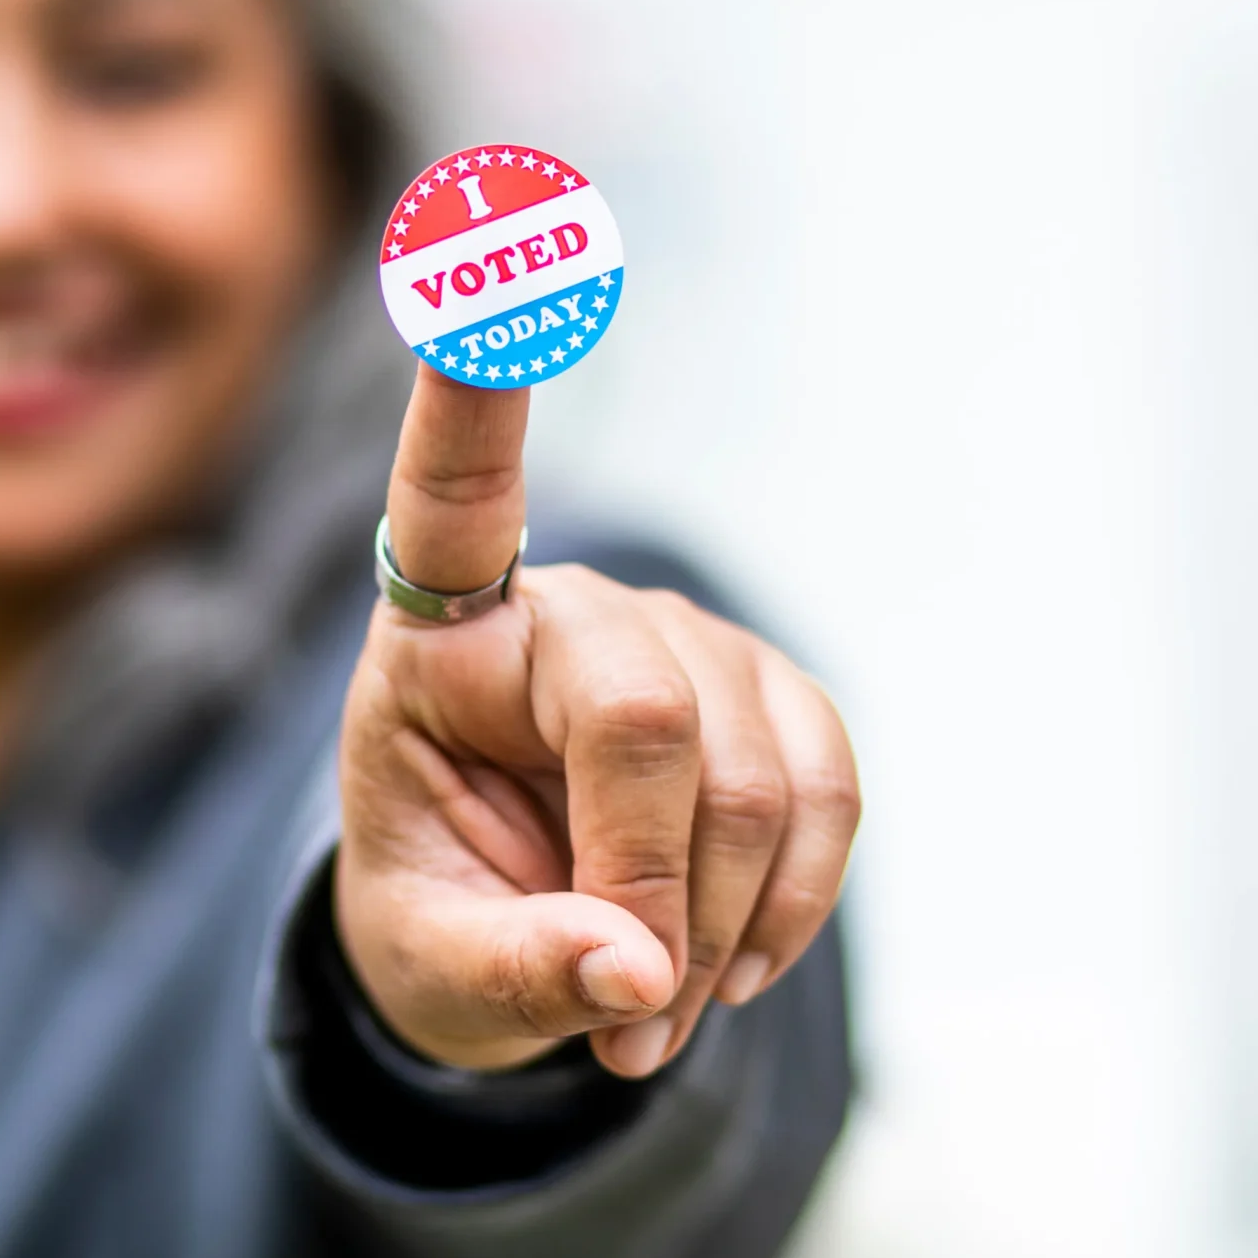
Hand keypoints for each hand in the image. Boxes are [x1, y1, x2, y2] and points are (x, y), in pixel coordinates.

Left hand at [333, 366, 858, 1078]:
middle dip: (650, 888)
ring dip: (724, 927)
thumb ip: (513, 971)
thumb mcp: (428, 971)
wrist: (515, 940)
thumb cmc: (442, 918)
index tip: (485, 241)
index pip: (454, 492)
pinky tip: (737, 959)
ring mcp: (682, 638)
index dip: (477, 379)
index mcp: (440, 638)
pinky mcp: (770, 691)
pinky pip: (829, 787)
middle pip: (645, 716)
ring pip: (750, 775)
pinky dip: (798, 899)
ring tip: (659, 1007)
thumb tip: (639, 977)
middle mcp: (565, 609)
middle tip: (628, 1015)